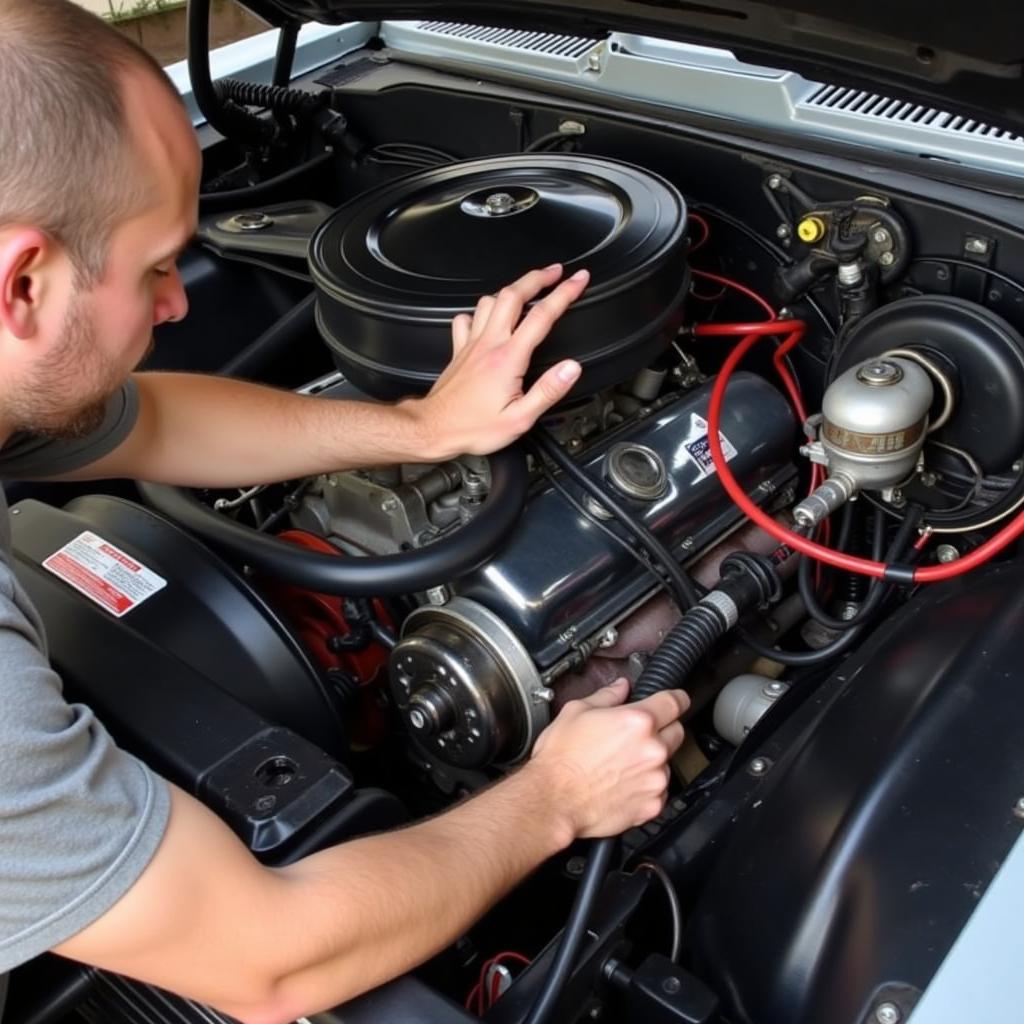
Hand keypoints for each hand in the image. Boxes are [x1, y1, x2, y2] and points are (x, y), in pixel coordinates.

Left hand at [407, 264, 588, 458]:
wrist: (433, 429)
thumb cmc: (472, 428)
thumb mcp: (520, 418)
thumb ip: (548, 390)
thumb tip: (571, 368)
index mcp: (508, 358)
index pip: (542, 316)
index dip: (564, 293)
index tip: (578, 280)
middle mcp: (489, 344)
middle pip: (513, 295)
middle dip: (538, 277)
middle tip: (556, 272)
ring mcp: (472, 344)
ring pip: (490, 301)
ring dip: (512, 289)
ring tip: (527, 287)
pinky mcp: (459, 350)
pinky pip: (467, 319)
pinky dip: (480, 310)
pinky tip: (487, 314)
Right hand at [527, 679, 689, 841]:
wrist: (553, 800)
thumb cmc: (561, 760)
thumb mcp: (576, 712)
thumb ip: (606, 696)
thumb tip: (620, 688)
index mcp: (637, 722)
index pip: (675, 702)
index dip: (677, 698)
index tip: (676, 700)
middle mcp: (652, 750)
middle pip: (676, 732)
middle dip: (662, 730)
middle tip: (635, 736)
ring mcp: (655, 779)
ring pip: (667, 763)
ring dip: (653, 760)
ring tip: (622, 764)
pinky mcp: (652, 805)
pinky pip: (660, 790)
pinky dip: (647, 786)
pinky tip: (623, 784)